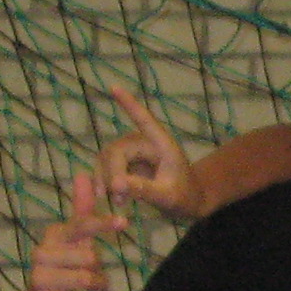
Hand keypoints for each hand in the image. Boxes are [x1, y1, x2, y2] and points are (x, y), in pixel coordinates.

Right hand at [20, 173, 123, 290]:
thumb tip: (83, 174)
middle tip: (96, 274)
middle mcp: (40, 254)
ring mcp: (39, 279)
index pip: (79, 225)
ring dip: (99, 285)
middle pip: (89, 257)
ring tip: (95, 287)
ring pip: (86, 279)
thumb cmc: (64, 265)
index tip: (124, 222)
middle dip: (100, 268)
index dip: (101, 223)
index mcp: (52, 236)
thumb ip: (81, 210)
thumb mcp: (73, 238)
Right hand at [95, 89, 205, 220]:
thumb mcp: (167, 197)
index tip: (115, 87)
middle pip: (116, 151)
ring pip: (106, 159)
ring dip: (106, 181)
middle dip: (112, 174)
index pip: (145, 121)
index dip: (130, 104)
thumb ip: (144, 189)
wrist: (187, 203)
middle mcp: (144, 143)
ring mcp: (132, 152)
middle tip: (118, 198)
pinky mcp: (123, 162)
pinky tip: (112, 198)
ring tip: (120, 203)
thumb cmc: (185, 197)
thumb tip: (117, 185)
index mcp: (162, 145)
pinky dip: (104, 182)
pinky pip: (105, 168)